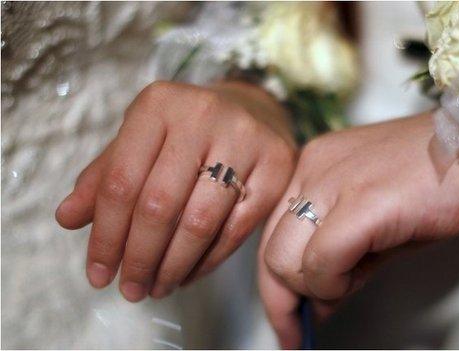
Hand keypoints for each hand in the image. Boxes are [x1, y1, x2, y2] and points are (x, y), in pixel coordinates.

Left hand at [56, 80, 295, 301]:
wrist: (253, 111)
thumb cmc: (186, 131)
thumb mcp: (140, 141)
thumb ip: (103, 176)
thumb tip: (66, 218)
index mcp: (158, 104)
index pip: (120, 181)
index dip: (105, 236)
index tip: (99, 274)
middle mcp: (202, 113)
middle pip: (158, 204)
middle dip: (139, 257)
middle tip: (131, 289)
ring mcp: (245, 139)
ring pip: (200, 221)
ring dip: (173, 265)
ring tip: (158, 287)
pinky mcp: (277, 166)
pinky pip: (237, 228)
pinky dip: (209, 260)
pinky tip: (189, 273)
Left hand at [257, 114, 458, 347]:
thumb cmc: (442, 178)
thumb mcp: (378, 219)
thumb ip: (343, 256)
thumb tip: (317, 300)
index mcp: (312, 168)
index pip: (270, 235)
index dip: (275, 285)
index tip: (288, 318)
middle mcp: (312, 170)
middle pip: (270, 251)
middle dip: (284, 299)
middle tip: (305, 327)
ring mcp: (334, 183)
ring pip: (286, 260)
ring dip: (313, 292)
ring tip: (348, 289)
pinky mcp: (363, 202)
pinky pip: (322, 262)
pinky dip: (334, 286)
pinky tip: (358, 280)